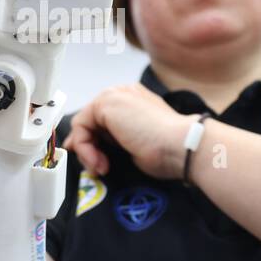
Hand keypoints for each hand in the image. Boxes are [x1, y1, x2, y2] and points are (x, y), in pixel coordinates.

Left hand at [63, 83, 196, 179]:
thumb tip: (94, 150)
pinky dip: (85, 148)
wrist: (181, 146)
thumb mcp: (136, 144)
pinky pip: (80, 127)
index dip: (93, 142)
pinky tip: (99, 161)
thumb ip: (116, 141)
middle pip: (90, 121)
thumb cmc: (168, 150)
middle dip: (88, 147)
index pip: (102, 119)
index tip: (95, 162)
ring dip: (87, 151)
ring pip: (83, 125)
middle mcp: (122, 94)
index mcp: (133, 100)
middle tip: (97, 167)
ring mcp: (114, 96)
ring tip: (101, 167)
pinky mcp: (105, 103)